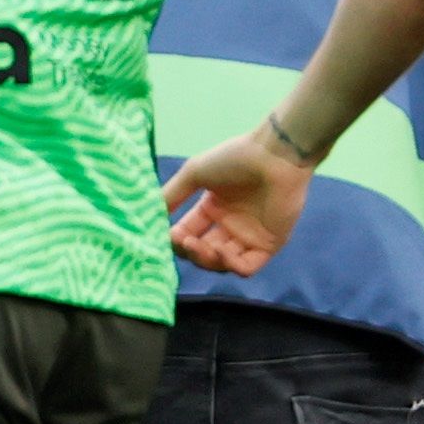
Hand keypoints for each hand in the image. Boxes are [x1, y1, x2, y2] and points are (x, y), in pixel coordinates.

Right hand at [164, 119, 312, 275]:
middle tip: (185, 242)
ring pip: (221, 264)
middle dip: (190, 252)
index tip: (165, 236)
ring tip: (201, 246)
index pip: (188, 234)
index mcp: (213, 209)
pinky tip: (222, 251)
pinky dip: (230, 265)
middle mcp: (229, 225)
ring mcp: (249, 237)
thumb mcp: (194, 173)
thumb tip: (148, 215)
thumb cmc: (235, 159)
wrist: (275, 156)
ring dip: (207, 260)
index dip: (175, 239)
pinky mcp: (269, 245)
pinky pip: (246, 267)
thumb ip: (171, 195)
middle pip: (202, 253)